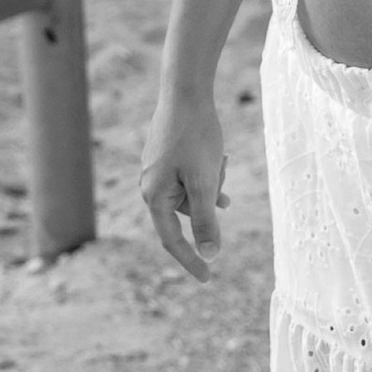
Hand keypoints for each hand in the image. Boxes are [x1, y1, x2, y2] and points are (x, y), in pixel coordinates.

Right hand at [139, 88, 228, 281]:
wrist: (185, 92)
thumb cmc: (195, 136)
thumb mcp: (205, 181)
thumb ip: (205, 220)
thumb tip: (209, 255)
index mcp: (155, 197)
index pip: (173, 241)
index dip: (191, 261)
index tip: (208, 279)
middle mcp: (150, 186)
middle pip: (186, 213)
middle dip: (210, 199)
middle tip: (221, 168)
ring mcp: (156, 171)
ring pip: (191, 193)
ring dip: (211, 183)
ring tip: (221, 157)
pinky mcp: (165, 158)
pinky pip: (189, 178)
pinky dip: (207, 175)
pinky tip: (222, 164)